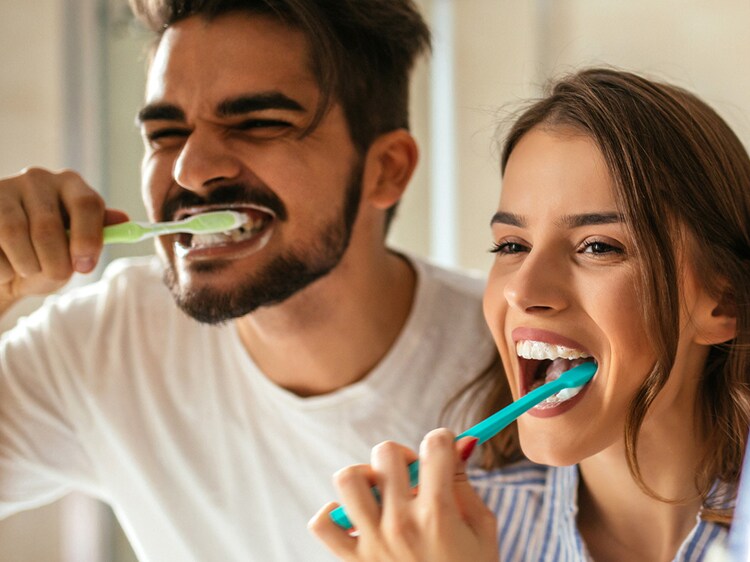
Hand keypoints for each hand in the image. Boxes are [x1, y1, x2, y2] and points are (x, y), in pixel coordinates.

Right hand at [0, 167, 127, 308]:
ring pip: (14, 234)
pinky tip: (6, 267)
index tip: (84, 267)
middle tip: (56, 275)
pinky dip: (1, 267)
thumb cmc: (51, 254)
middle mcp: (38, 178)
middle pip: (48, 227)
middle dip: (54, 263)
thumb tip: (123, 220)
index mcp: (72, 184)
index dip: (87, 239)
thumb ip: (99, 234)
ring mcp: (3, 188)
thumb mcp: (79, 246)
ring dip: (25, 265)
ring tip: (28, 269)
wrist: (8, 265)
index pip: (86, 204)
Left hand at [309, 429, 498, 561]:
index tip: (442, 452)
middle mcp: (400, 523)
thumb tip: (461, 443)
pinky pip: (321, 524)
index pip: (435, 445)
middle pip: (385, 453)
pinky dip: (332, 514)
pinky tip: (355, 517)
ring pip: (348, 479)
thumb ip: (465, 484)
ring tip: (381, 492)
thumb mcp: (481, 529)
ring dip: (365, 477)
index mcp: (437, 513)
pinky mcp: (353, 560)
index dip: (442, 440)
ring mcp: (373, 541)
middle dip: (403, 455)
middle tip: (413, 476)